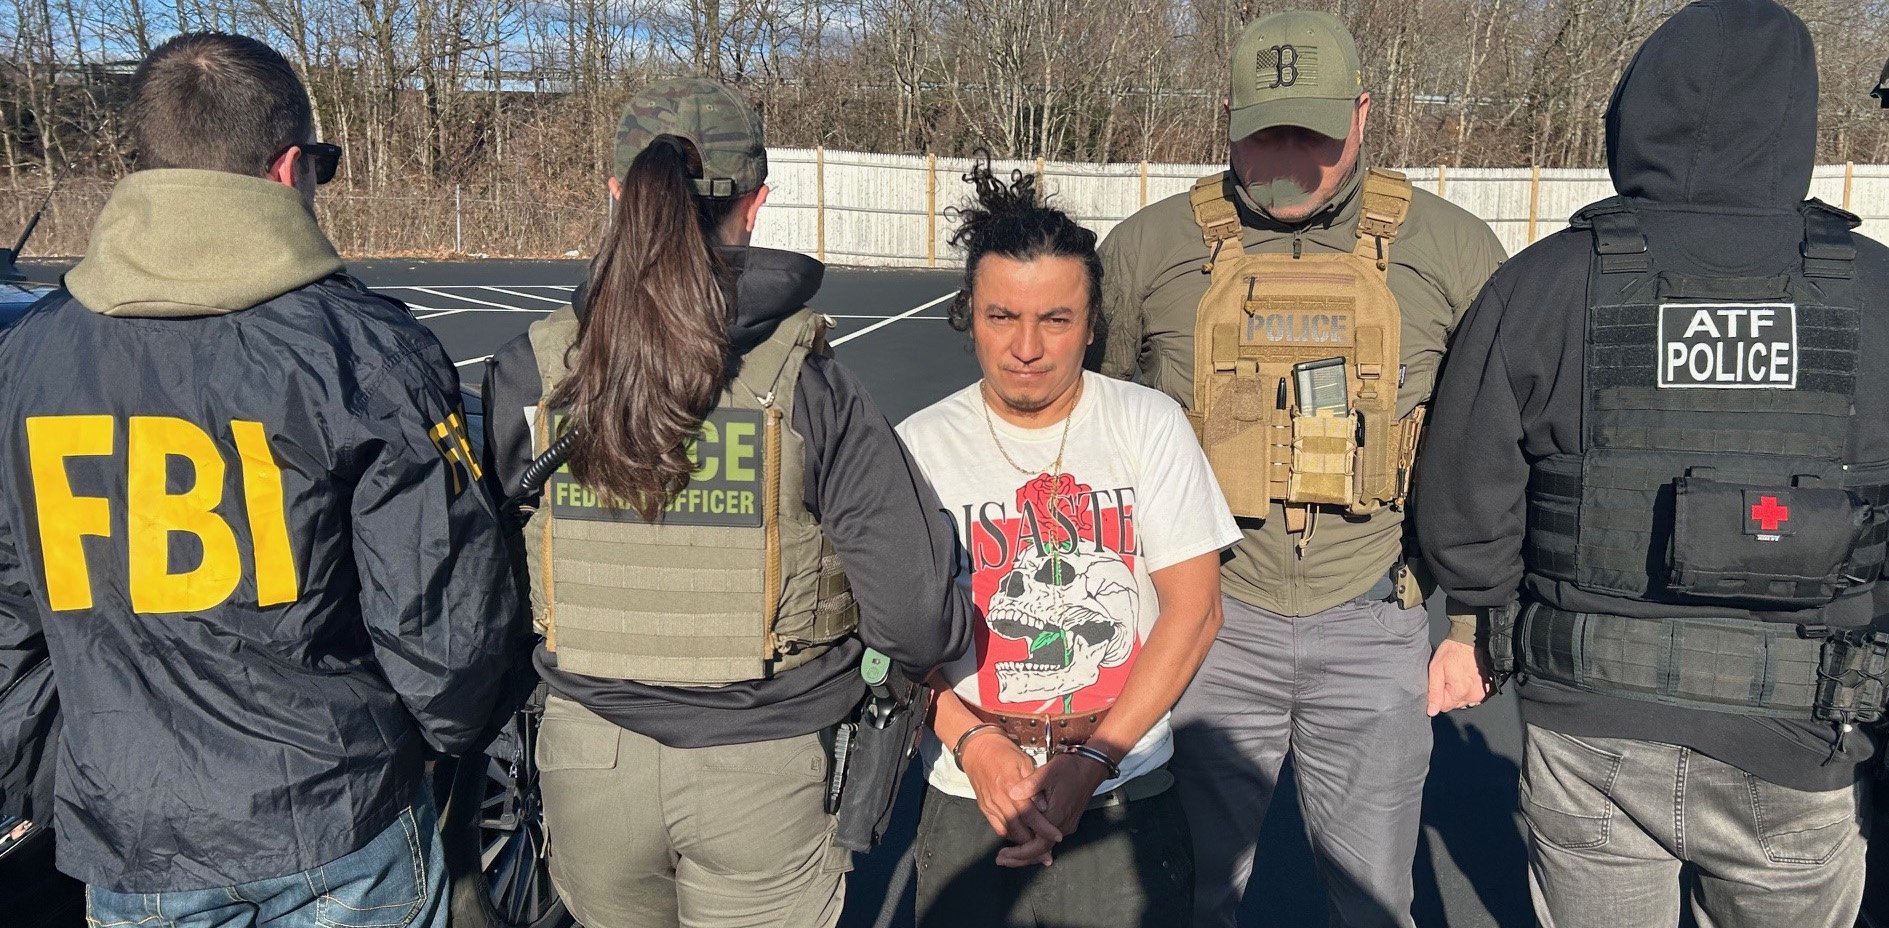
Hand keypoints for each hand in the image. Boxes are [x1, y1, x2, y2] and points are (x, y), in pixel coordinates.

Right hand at [958, 732, 1062, 865]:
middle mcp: (1000, 800)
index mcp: (1011, 788)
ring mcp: (990, 806)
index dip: (1044, 828)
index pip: (1031, 814)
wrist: (978, 748)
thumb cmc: (1005, 753)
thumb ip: (1034, 786)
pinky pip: (997, 828)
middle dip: (1034, 844)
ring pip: (1008, 832)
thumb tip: (1044, 808)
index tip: (1057, 837)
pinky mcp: (984, 808)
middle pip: (1019, 829)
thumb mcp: (1024, 762)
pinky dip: (1010, 836)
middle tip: (1048, 853)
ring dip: (1022, 844)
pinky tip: (1020, 838)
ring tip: (1036, 852)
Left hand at [997, 751, 1108, 866]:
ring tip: (1009, 854)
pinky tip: (1025, 841)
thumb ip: (1029, 786)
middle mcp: (1062, 826)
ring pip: (1045, 846)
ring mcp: (1067, 825)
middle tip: (1002, 860)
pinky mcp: (1068, 821)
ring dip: (1028, 852)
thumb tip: (1012, 793)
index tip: (1003, 856)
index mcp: (1055, 816)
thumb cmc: (1070, 769)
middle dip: (1020, 858)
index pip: (1036, 846)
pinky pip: (1050, 838)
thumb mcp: (1047, 773)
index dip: (1019, 854)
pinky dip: (1036, 843)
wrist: (1091, 766)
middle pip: (1040, 851)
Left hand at [1427, 638, 1493, 715]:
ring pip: (1464, 701)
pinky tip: (1466, 678)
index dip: (1439, 696)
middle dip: (1449, 694)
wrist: (1469, 640)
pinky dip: (1468, 690)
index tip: (1440, 683)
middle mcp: (1474, 696)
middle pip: (1455, 704)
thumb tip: (1432, 711)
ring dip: (1459, 693)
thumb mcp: (1436, 669)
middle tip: (1448, 677)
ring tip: (1458, 677)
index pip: (1444, 707)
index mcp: (1460, 692)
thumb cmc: (1451, 652)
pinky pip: (1473, 696)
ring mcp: (1482, 693)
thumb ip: (1434, 692)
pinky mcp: (1487, 689)